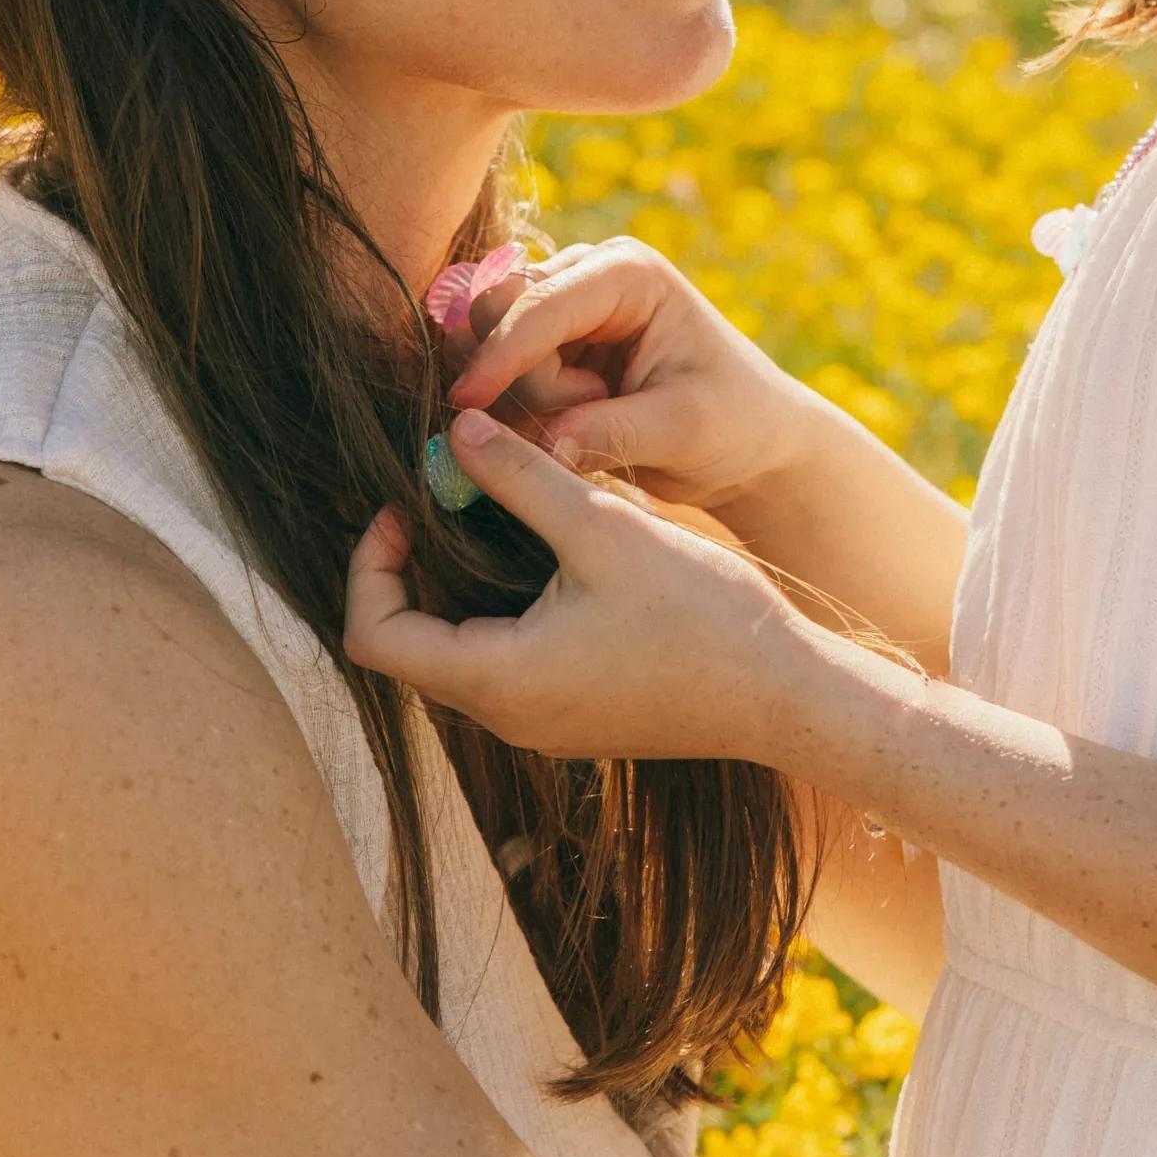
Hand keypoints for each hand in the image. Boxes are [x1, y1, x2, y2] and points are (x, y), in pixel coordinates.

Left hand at [345, 411, 810, 762]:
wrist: (785, 693)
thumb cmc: (700, 614)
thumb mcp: (603, 527)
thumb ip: (521, 478)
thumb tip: (455, 430)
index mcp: (497, 680)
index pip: (373, 636)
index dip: (370, 565)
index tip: (406, 505)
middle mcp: (507, 718)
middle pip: (410, 648)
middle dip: (411, 569)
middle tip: (445, 498)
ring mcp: (543, 726)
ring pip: (458, 656)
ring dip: (458, 589)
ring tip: (494, 515)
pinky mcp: (577, 719)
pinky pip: (506, 668)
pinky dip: (499, 613)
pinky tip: (545, 558)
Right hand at [440, 236, 823, 519]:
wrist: (751, 442)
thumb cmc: (734, 423)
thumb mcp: (684, 429)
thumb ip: (611, 432)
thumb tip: (541, 445)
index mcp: (627, 272)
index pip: (539, 303)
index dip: (499, 353)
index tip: (466, 404)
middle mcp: (587, 275)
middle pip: (497, 311)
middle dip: (521, 377)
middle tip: (590, 415)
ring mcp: (564, 309)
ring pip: (487, 345)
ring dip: (521, 398)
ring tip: (596, 420)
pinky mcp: (548, 348)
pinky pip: (497, 375)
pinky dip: (515, 409)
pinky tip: (568, 429)